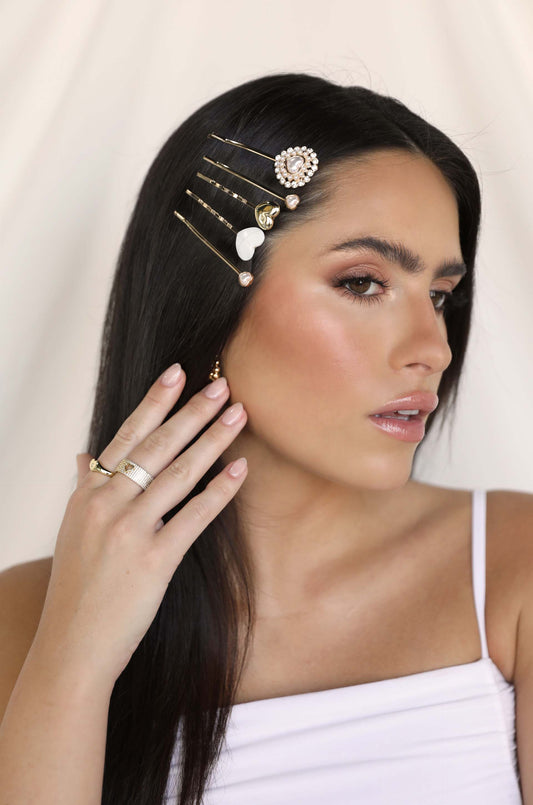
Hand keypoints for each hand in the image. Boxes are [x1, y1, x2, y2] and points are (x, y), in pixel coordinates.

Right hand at [33, 365, 247, 683]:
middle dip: (192, 412)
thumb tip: (85, 456)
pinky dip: (219, 490)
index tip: (178, 373)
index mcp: (88, 495)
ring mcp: (129, 531)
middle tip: (222, 386)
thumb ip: (84, 489)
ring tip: (238, 415)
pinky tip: (240, 469)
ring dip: (212, 440)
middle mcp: (106, 505)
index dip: (154, 402)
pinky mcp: (154, 560)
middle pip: (157, 447)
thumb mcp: (74, 531)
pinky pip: (194, 516)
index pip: (126, 436)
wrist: (72, 648)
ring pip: (178, 473)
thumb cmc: (77, 590)